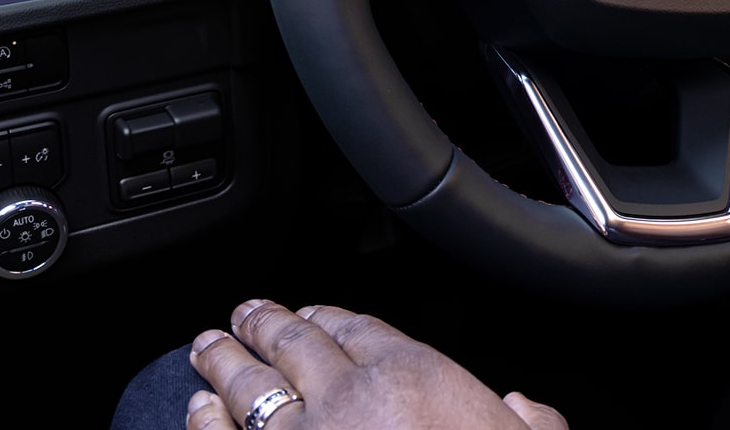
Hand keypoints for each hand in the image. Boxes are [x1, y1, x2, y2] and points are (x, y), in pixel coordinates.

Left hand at [185, 299, 568, 429]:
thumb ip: (531, 424)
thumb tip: (523, 409)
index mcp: (415, 376)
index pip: (359, 328)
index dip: (329, 316)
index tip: (312, 312)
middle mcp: (350, 397)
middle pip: (295, 343)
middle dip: (265, 324)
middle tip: (246, 314)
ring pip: (250, 386)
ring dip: (224, 361)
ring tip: (210, 348)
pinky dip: (206, 422)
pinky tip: (199, 410)